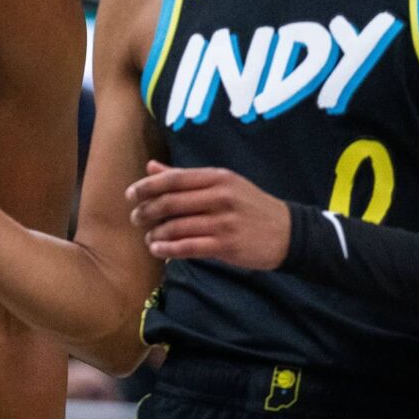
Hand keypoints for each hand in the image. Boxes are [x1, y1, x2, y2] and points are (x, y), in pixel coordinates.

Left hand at [126, 161, 291, 269]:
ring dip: (156, 233)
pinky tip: (158, 250)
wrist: (288, 232)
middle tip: (134, 218)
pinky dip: (169, 249)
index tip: (130, 195)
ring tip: (148, 237)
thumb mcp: (222, 184)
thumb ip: (184, 178)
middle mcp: (220, 196)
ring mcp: (224, 221)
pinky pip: (189, 247)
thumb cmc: (249, 205)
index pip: (174, 179)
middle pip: (171, 202)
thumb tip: (151, 168)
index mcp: (217, 177)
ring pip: (177, 226)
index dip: (147, 186)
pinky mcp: (227, 245)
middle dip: (147, 211)